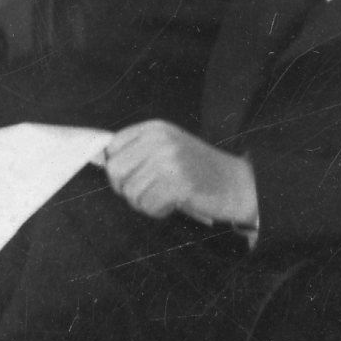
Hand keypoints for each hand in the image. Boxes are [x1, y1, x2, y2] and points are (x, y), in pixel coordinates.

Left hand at [100, 119, 258, 231]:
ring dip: (145, 203)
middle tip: (148, 193)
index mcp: (154, 129)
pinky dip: (158, 211)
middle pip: (115, 171)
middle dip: (127, 189)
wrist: (237, 183)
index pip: (112, 148)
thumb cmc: (198, 170)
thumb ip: (138, 151)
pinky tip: (174, 204)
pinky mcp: (178, 184)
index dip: (119, 169)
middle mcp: (159, 141)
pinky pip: (148, 206)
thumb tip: (104, 164)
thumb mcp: (167, 147)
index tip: (134, 178)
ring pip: (131, 193)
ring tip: (166, 198)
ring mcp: (169, 161)